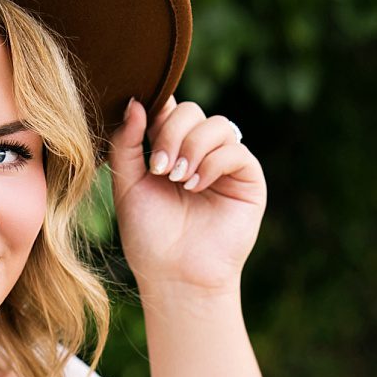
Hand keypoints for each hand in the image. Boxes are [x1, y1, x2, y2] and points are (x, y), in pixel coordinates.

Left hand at [106, 96, 266, 292]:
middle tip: (159, 168)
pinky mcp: (249, 180)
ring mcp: (227, 165)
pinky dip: (212, 163)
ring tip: (177, 179)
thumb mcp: (128, 183)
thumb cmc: (149, 236)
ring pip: (217, 125)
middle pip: (193, 111)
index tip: (142, 128)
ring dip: (192, 147)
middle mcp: (201, 153)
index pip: (170, 109)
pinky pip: (235, 151)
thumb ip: (126, 142)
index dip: (158, 110)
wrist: (174, 275)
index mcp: (172, 149)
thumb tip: (135, 101)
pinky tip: (195, 187)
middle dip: (171, 133)